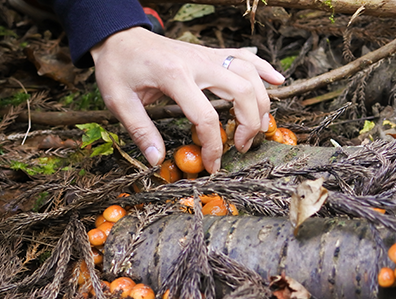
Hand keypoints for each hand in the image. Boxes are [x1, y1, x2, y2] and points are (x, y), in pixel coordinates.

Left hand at [90, 27, 283, 173]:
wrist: (120, 37)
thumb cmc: (118, 68)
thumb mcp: (120, 101)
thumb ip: (141, 131)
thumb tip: (157, 160)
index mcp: (174, 76)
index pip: (205, 117)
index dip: (212, 146)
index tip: (212, 165)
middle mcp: (198, 63)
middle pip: (241, 91)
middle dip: (249, 124)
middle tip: (241, 147)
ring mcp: (207, 55)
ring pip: (249, 74)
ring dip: (262, 102)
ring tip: (259, 129)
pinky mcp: (210, 53)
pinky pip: (245, 56)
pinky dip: (264, 69)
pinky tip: (277, 82)